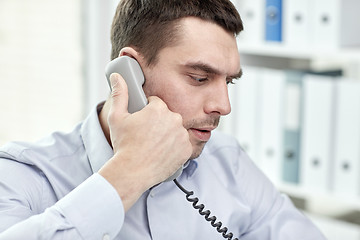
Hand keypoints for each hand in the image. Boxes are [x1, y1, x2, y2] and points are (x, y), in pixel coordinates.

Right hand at [99, 73, 191, 210]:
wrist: (132, 172)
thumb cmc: (124, 145)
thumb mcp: (117, 117)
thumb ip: (120, 94)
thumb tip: (117, 76)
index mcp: (159, 108)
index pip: (156, 103)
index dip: (147, 112)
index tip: (142, 123)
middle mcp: (174, 119)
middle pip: (167, 116)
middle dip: (159, 123)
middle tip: (146, 136)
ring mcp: (182, 135)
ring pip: (175, 129)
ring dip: (168, 134)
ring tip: (154, 145)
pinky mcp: (186, 149)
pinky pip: (182, 144)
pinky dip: (175, 148)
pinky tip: (162, 152)